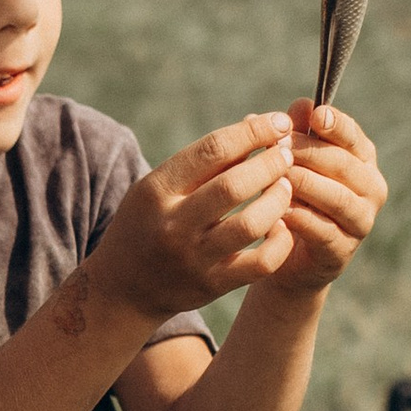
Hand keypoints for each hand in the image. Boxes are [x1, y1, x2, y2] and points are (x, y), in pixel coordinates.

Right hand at [98, 113, 297, 319]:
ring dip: (279, 199)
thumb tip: (256, 127)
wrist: (123, 288)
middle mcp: (172, 225)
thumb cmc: (148, 224)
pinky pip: (261, 263)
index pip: (212, 150)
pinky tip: (281, 227)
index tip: (279, 122)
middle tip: (286, 155)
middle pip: (234, 186)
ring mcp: (193, 258)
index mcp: (156, 190)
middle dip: (272, 164)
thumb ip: (202, 163)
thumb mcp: (158, 188)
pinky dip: (280, 241)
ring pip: (251, 225)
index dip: (253, 132)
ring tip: (286, 187)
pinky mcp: (211, 285)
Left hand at [255, 101, 386, 295]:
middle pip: (343, 165)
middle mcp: (371, 188)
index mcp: (362, 159)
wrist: (288, 254)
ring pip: (337, 198)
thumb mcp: (293, 162)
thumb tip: (299, 104)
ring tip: (277, 176)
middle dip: (309, 152)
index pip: (353, 137)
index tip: (317, 115)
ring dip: (306, 184)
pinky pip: (323, 231)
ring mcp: (361, 221)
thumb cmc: (294, 196)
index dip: (336, 124)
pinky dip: (301, 220)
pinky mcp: (343, 251)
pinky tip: (279, 212)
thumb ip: (297, 134)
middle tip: (279, 146)